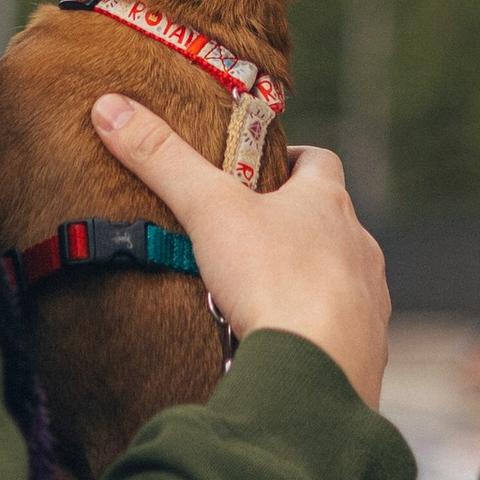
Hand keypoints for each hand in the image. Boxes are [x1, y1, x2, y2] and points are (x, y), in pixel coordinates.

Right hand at [89, 96, 389, 402]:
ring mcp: (368, 299)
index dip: (293, 159)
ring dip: (307, 281)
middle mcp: (358, 245)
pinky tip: (282, 345)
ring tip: (258, 296)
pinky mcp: (365, 350)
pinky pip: (342, 332)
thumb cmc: (272, 281)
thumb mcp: (208, 210)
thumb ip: (161, 159)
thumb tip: (110, 107)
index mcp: (328, 202)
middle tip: (244, 237)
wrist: (316, 372)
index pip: (321, 162)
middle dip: (292, 227)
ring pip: (339, 278)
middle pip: (329, 222)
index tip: (261, 168)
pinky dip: (314, 331)